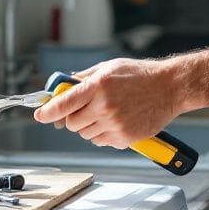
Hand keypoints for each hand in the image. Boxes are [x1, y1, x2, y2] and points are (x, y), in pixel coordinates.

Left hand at [33, 58, 183, 148]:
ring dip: (88, 126)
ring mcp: (114, 124)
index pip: (64, 103)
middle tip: (83, 109)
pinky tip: (114, 121)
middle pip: (72, 123)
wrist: (169, 88)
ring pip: (85, 134)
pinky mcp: (124, 138)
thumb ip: (84, 78)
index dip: (48, 111)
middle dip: (72, 118)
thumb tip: (65, 85)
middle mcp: (104, 107)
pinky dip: (102, 134)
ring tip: (104, 113)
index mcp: (97, 86)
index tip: (40, 114)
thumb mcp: (108, 67)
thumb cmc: (140, 75)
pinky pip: (101, 142)